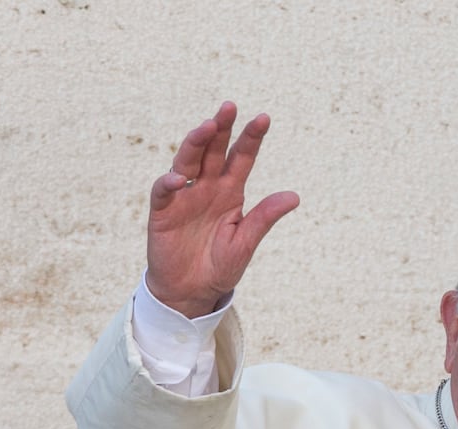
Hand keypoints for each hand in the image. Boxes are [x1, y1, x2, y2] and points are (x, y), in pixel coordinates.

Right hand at [145, 102, 299, 318]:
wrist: (191, 292)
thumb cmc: (219, 266)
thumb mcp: (245, 242)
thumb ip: (264, 218)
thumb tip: (294, 196)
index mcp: (231, 191)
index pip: (242, 158)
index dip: (251, 138)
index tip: (263, 118)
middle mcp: (207, 187)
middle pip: (214, 151)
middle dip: (221, 128)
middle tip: (229, 108)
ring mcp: (184, 197)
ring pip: (188, 161)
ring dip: (196, 143)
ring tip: (207, 127)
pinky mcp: (163, 211)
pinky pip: (164, 191)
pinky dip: (169, 183)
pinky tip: (179, 179)